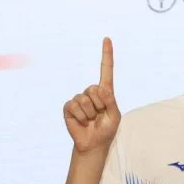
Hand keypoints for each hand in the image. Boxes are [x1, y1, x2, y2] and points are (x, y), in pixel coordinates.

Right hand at [64, 37, 120, 153]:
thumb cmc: (106, 130)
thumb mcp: (115, 117)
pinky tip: (82, 122)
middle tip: (99, 116)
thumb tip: (100, 89)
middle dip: (99, 105)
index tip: (107, 39)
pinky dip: (80, 117)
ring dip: (90, 114)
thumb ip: (111, 102)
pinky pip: (74, 106)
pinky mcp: (69, 107)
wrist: (93, 144)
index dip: (106, 55)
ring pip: (85, 100)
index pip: (106, 70)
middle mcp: (91, 92)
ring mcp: (79, 99)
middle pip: (94, 89)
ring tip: (91, 121)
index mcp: (105, 92)